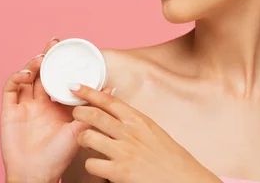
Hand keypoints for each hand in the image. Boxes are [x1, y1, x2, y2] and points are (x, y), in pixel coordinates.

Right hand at [0, 38, 114, 182]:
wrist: (36, 175)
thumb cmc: (58, 157)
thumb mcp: (80, 131)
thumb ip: (93, 110)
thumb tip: (111, 88)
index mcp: (57, 106)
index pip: (60, 79)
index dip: (63, 64)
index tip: (68, 49)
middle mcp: (41, 103)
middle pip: (43, 73)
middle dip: (48, 57)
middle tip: (54, 43)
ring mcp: (24, 105)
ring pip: (27, 77)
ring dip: (33, 64)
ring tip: (42, 59)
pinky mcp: (9, 110)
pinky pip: (10, 88)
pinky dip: (16, 77)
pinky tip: (26, 75)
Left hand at [69, 84, 221, 182]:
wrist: (185, 179)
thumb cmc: (172, 159)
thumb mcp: (154, 132)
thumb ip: (136, 123)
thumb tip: (119, 115)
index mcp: (139, 121)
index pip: (109, 101)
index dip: (89, 92)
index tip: (76, 86)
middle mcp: (130, 133)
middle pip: (94, 115)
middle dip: (79, 111)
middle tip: (74, 112)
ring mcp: (123, 151)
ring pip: (87, 136)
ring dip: (82, 138)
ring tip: (84, 140)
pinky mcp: (119, 172)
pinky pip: (92, 163)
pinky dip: (90, 164)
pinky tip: (96, 165)